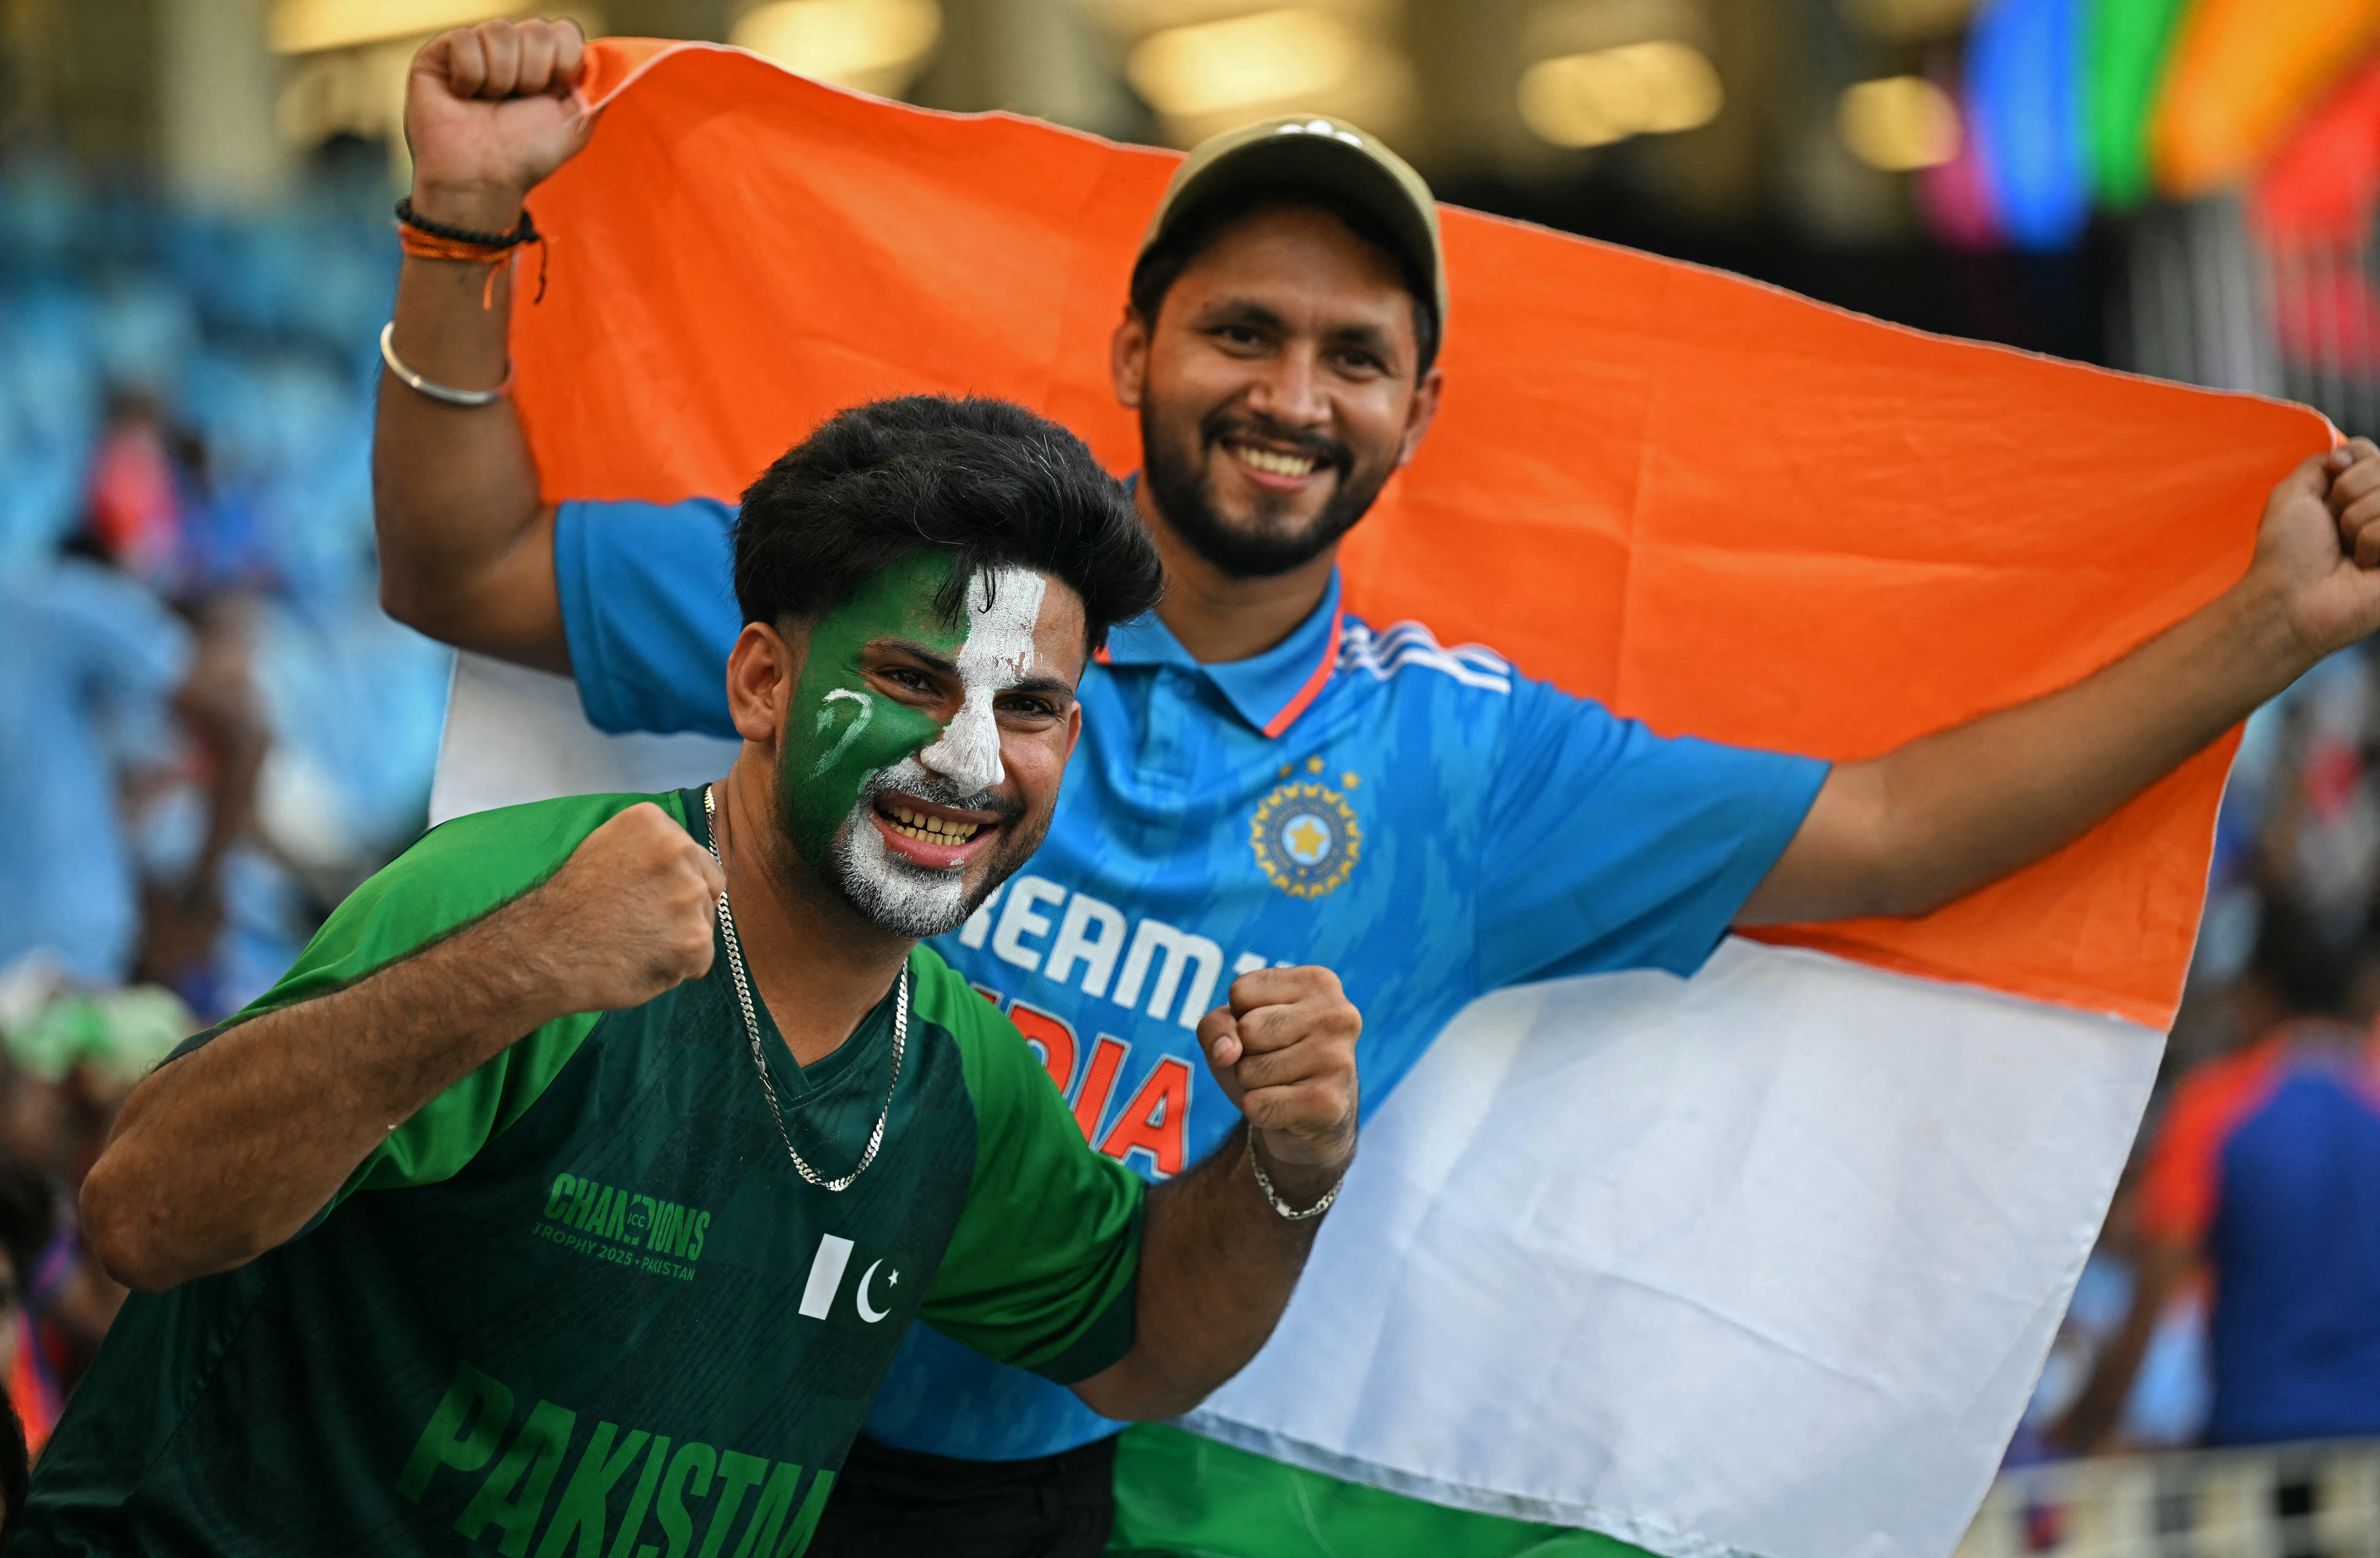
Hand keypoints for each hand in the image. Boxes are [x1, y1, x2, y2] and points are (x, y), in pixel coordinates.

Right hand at [405, 19, 592, 231]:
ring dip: (502, 79)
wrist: (482, 179)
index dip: (563, 63)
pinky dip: (470, 77)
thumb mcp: (576, 125)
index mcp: (545, 62)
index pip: (565, 31)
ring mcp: (478, 47)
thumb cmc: (526, 156)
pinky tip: (463, 96)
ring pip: (501, 31)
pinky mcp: (443, 51)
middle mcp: (513, 49)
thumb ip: (598, 90)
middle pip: (537, 30)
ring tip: (488, 104)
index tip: (552, 95)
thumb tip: (614, 61)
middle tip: (517, 104)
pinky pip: (466, 41)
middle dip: (534, 76)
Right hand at [512, 803, 722, 1013]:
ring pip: (703, 924)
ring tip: (635, 943)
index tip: (641, 896)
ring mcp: (688, 895)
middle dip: (681, 908)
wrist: (542, 952)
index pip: (693, 858)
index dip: (672, 884)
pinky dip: (678, 968)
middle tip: (638, 922)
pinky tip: (643, 963)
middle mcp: (678, 850)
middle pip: (705, 888)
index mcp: (654, 823)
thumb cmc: (571, 904)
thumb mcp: (607, 850)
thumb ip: (650, 852)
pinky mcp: (693, 939)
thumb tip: (688, 865)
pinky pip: (701, 959)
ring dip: (678, 939)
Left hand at [1196, 968, 1359, 1189]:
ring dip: (1253, 1086)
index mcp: (1319, 982)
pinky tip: (1288, 1111)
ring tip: (1283, 1086)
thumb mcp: (1235, 1031)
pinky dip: (1259, 1113)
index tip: (1270, 1033)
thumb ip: (1216, 1025)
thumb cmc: (1273, 1062)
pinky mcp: (1328, 1103)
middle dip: (1246, 1055)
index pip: (1241, 992)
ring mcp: (1338, 1059)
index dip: (1240, 1019)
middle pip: (1247, 1030)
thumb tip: (1227, 1053)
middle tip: (1276, 1065)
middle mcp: (1338, 1014)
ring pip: (1249, 1070)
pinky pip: (1258, 1105)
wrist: (1314, 1124)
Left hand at [2250, 437, 2379, 663]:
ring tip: (2348, 551)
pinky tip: (2365, 565)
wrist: (2291, 598)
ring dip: (2357, 522)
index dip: (2349, 464)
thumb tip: (2346, 452)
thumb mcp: (2294, 494)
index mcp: (2358, 492)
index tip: (2328, 488)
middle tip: (2335, 530)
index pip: (2370, 451)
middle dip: (2348, 495)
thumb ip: (2322, 463)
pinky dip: (2372, 542)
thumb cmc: (2287, 551)